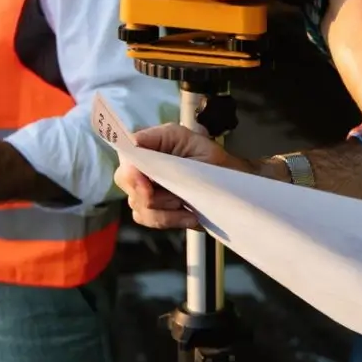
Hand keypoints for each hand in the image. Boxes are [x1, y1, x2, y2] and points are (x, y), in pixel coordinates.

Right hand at [114, 124, 256, 230]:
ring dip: (165, 211)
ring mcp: (145, 186)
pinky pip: (147, 218)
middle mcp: (145, 162)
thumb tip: (140, 161)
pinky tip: (189, 215)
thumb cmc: (219, 163)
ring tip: (188, 207)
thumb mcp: (198, 147)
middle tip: (179, 199)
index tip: (148, 188)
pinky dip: (169, 220)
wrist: (236, 189)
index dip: (132, 173)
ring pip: (137, 204)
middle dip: (152, 196)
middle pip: (126, 181)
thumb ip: (166, 150)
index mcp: (155, 141)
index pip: (127, 153)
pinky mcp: (151, 206)